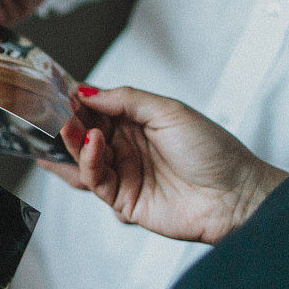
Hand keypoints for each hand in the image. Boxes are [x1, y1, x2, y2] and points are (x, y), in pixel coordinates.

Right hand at [42, 86, 288, 243]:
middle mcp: (127, 147)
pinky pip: (95, 179)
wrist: (234, 195)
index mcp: (139, 122)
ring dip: (72, 140)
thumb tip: (87, 92)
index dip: (78, 99)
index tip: (59, 88)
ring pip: (83, 156)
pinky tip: (91, 143)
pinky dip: (87, 161)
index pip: (98, 107)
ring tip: (68, 125)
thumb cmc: (212, 151)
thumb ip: (126, 99)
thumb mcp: (169, 111)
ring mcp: (123, 173)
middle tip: (53, 107)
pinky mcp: (122, 200)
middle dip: (68, 119)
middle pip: (85, 131)